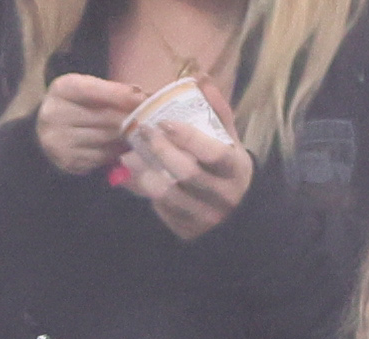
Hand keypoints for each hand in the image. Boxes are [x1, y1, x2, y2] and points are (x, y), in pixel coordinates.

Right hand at [33, 73, 136, 176]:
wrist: (47, 133)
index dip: (120, 94)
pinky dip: (116, 152)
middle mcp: (56, 114)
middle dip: (129, 118)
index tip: (142, 98)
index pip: (94, 90)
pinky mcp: (68, 160)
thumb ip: (111, 91)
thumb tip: (143, 95)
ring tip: (138, 133)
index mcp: (62, 89)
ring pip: (106, 138)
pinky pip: (102, 157)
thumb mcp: (86, 91)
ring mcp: (60, 140)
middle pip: (105, 117)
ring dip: (126, 137)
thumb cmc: (75, 107)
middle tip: (147, 119)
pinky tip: (122, 147)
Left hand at [129, 115, 256, 239]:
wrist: (238, 214)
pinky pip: (161, 210)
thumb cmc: (229, 170)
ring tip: (130, 154)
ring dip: (145, 172)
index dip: (187, 136)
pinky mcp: (189, 231)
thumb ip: (216, 111)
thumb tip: (200, 77)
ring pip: (168, 194)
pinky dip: (144, 191)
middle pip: (186, 172)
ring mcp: (206, 217)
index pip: (212, 152)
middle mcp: (223, 196)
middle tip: (142, 131)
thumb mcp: (230, 141)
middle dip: (160, 149)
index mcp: (235, 170)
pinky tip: (134, 176)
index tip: (165, 122)